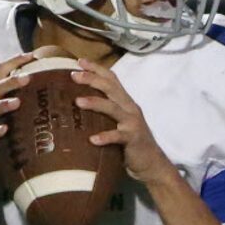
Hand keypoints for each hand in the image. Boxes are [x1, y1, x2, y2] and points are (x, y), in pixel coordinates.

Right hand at [0, 54, 34, 191]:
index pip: (1, 72)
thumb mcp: (8, 116)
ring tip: (17, 102)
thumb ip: (22, 104)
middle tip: (28, 77)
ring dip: (4, 104)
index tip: (33, 55)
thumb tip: (51, 93)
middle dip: (11, 81)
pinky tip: (4, 129)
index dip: (15, 62)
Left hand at [71, 59, 173, 185]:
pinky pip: (117, 136)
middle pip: (110, 88)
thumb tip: (77, 106)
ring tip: (78, 102)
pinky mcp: (132, 139)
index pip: (111, 79)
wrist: (151, 163)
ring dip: (95, 103)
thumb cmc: (130, 143)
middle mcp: (129, 108)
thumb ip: (105, 113)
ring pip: (112, 108)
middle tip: (73, 75)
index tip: (79, 61)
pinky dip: (105, 137)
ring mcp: (132, 122)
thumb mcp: (118, 122)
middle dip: (92, 79)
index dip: (96, 68)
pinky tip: (92, 139)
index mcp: (125, 101)